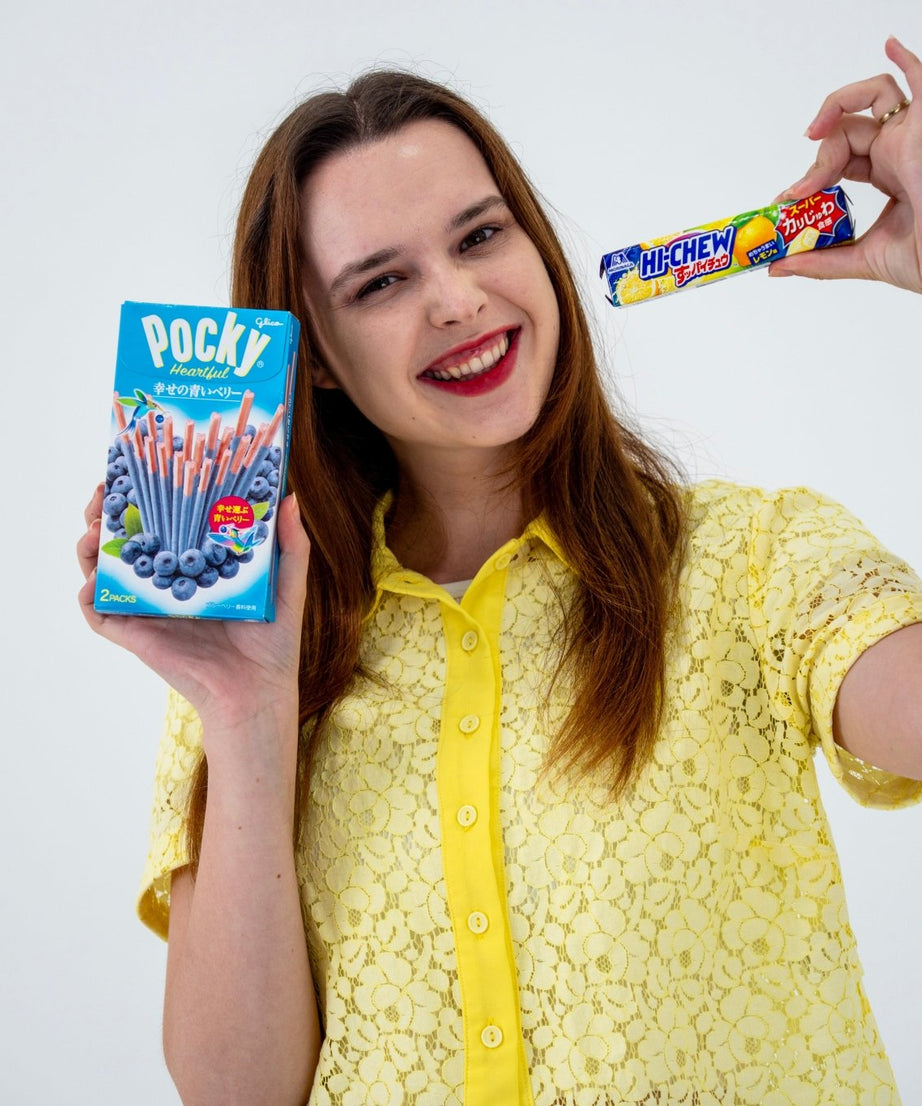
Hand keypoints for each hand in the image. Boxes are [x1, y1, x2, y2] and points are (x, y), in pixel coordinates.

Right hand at [77, 485, 310, 737]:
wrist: (257, 691)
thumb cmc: (273, 643)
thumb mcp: (286, 586)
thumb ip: (289, 544)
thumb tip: (289, 498)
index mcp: (196, 569)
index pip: (165, 525)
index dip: (147, 500)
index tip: (140, 473)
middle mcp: (167, 586)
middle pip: (127, 542)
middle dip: (108, 514)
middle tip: (103, 492)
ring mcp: (148, 609)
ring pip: (104, 572)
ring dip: (90, 546)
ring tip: (93, 528)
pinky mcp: (136, 636)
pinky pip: (100, 614)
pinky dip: (89, 596)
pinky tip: (93, 579)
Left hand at [771, 37, 921, 291]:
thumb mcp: (863, 261)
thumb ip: (821, 262)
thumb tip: (775, 268)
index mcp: (891, 176)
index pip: (841, 160)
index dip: (811, 174)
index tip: (788, 200)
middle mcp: (902, 151)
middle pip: (848, 132)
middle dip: (818, 159)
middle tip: (799, 192)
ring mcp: (916, 135)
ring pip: (874, 97)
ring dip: (836, 107)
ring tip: (814, 132)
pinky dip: (907, 59)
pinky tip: (890, 44)